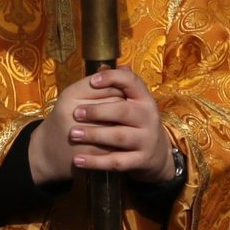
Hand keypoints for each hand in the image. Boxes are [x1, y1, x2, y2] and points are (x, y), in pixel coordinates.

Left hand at [28, 66, 173, 182]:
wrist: (156, 155)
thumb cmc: (135, 123)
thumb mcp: (132, 103)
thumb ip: (117, 88)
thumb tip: (100, 67)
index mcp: (144, 99)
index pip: (132, 82)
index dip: (113, 78)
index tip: (93, 80)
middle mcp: (148, 117)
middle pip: (123, 111)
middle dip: (98, 111)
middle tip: (75, 113)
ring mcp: (146, 140)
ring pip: (119, 137)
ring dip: (94, 135)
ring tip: (73, 134)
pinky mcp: (140, 160)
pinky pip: (116, 162)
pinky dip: (96, 162)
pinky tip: (78, 160)